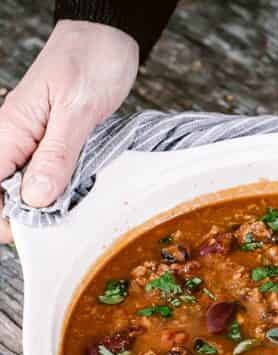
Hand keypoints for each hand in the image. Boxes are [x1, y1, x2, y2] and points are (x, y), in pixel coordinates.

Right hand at [0, 20, 138, 242]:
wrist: (107, 37)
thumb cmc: (90, 61)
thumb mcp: (77, 110)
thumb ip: (56, 155)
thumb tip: (34, 198)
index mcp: (11, 131)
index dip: (3, 216)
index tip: (29, 235)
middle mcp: (17, 140)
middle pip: (5, 193)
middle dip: (26, 218)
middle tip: (58, 233)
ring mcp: (36, 143)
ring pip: (28, 189)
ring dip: (46, 208)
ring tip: (71, 221)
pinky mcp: (56, 145)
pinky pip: (50, 177)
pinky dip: (62, 193)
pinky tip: (78, 202)